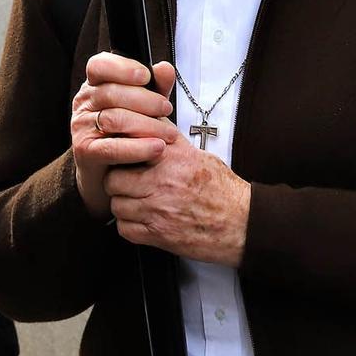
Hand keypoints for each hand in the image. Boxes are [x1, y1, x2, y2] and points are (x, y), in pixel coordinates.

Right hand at [70, 52, 174, 219]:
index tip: (146, 76)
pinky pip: (112, 147)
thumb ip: (155, 87)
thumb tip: (164, 68)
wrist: (109, 174)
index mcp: (94, 86)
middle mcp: (84, 103)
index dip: (122, 67)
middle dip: (145, 100)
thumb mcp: (144, 107)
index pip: (99, 66)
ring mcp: (81, 127)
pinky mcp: (85, 151)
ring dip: (147, 125)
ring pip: (114, 119)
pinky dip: (138, 148)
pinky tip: (156, 148)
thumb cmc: (126, 135)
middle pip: (111, 92)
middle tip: (167, 109)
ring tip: (168, 133)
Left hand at [103, 122, 251, 265]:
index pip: (125, 151)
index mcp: (170, 159)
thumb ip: (170, 140)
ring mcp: (158, 210)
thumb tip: (150, 121)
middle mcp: (161, 183)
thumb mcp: (197, 154)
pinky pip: (125, 230)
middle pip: (113, 181)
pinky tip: (140, 220)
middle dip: (116, 182)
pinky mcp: (159, 234)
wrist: (242, 223)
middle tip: (126, 183)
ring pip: (117, 206)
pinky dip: (129, 226)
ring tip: (135, 202)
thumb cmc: (222, 189)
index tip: (122, 159)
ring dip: (123, 205)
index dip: (120, 156)